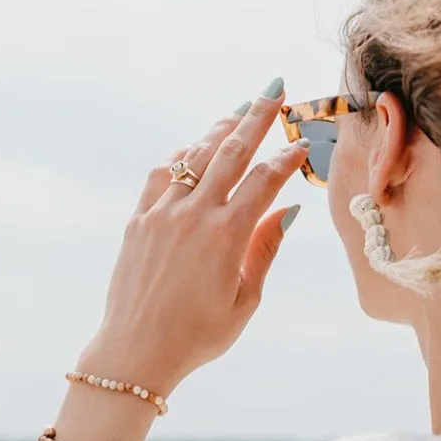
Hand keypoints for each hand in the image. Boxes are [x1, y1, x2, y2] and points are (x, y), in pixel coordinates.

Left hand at [82, 78, 308, 395]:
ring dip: (218, 131)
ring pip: (194, 157)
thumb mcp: (245, 299)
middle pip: (231, 151)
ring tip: (238, 113)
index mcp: (227, 235)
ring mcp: (161, 214)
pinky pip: (161, 175)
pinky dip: (180, 157)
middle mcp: (193, 214)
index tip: (303, 141)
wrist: (136, 350)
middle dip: (256, 117)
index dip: (288, 157)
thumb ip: (265, 249)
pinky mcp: (138, 221)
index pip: (266, 180)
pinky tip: (193, 149)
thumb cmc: (197, 335)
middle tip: (274, 90)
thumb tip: (288, 209)